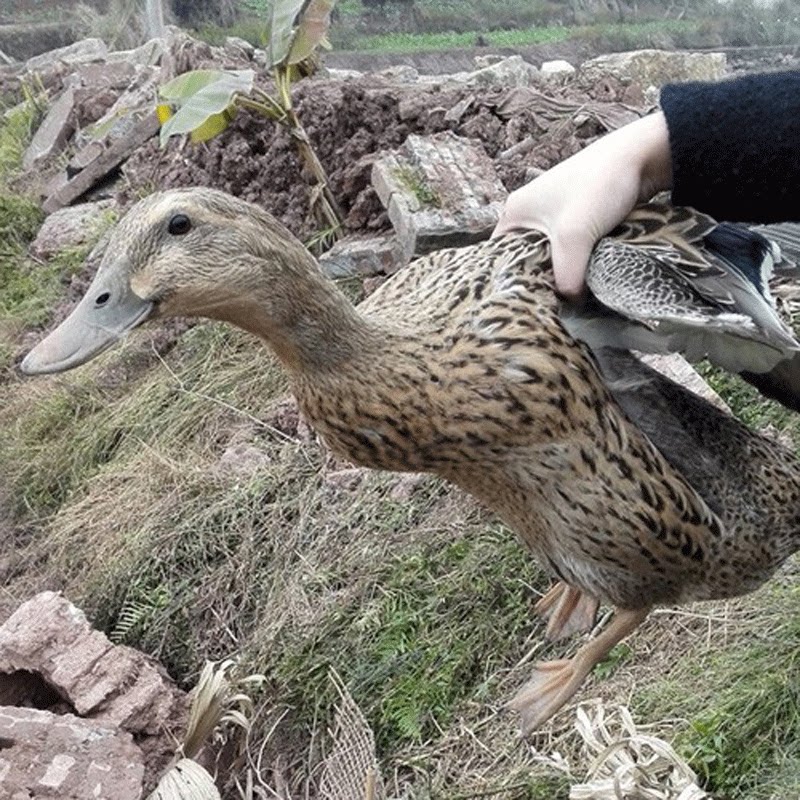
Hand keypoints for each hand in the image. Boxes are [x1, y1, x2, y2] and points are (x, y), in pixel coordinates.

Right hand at [493, 112, 672, 298]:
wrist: (641, 156)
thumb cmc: (598, 186)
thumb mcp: (574, 237)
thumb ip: (566, 276)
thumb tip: (570, 302)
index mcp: (514, 213)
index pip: (499, 258)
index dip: (510, 281)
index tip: (525, 302)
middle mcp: (528, 213)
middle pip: (525, 259)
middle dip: (539, 279)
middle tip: (551, 302)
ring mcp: (552, 214)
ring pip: (550, 256)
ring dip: (561, 272)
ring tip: (569, 292)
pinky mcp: (576, 218)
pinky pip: (569, 249)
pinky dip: (576, 262)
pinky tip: (584, 276)